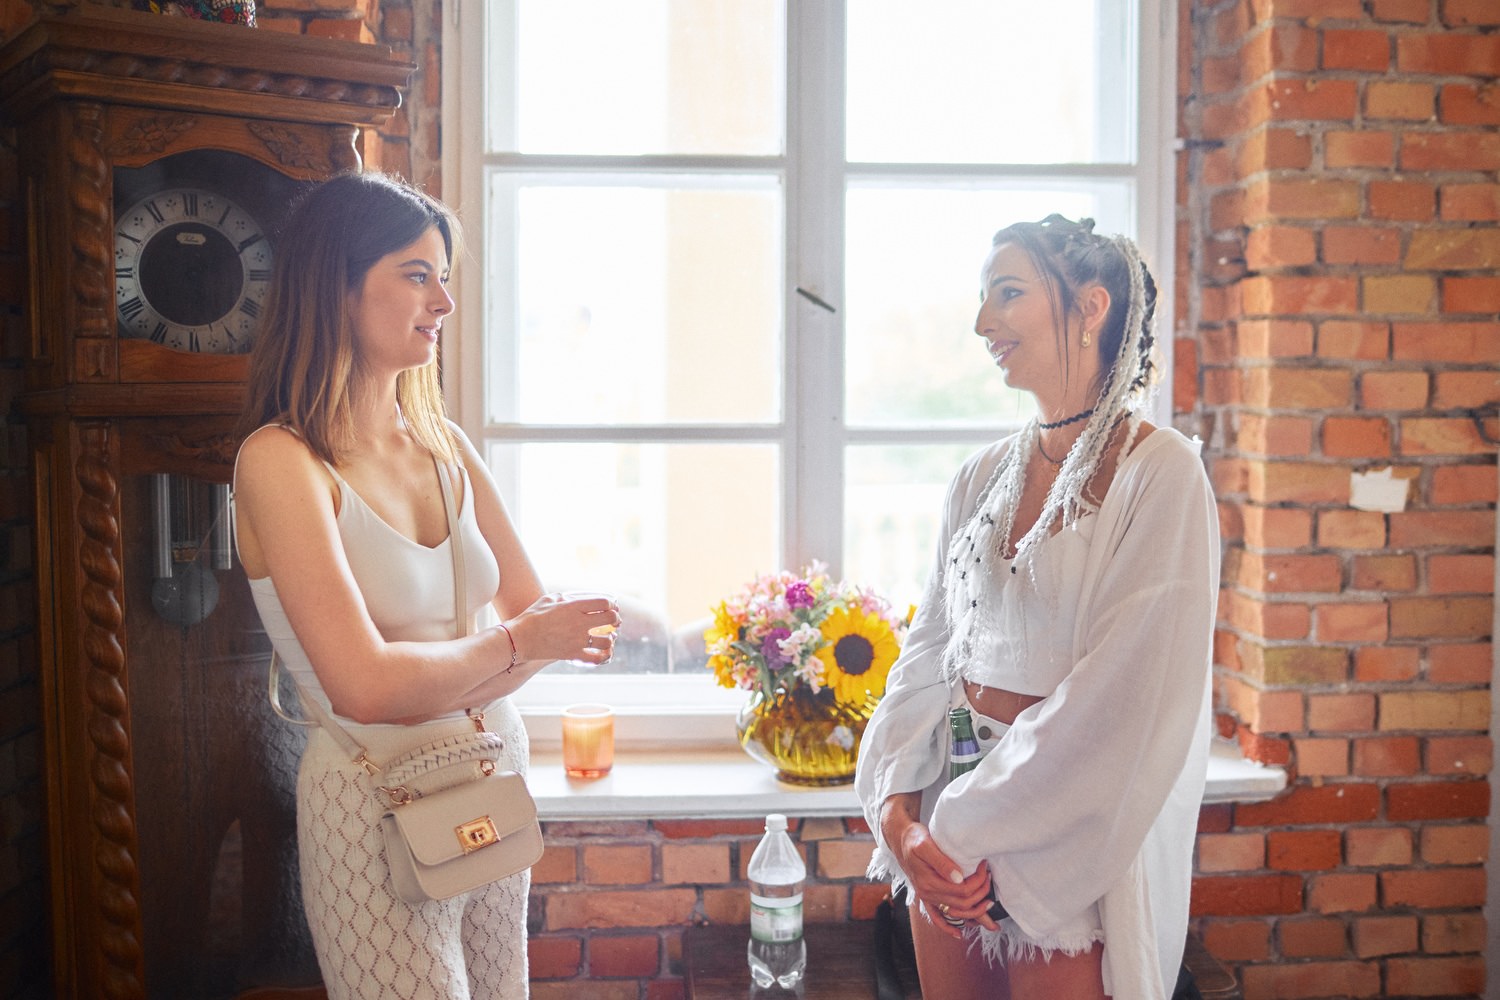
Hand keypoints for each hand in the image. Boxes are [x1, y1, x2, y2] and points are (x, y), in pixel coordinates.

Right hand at [509, 592, 621, 665]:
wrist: (520, 638)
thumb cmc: (533, 616)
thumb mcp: (550, 599)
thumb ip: (568, 597)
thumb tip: (581, 598)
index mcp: (574, 606)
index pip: (604, 603)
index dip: (612, 605)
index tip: (612, 607)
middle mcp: (578, 623)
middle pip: (610, 619)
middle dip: (615, 619)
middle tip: (614, 621)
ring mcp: (577, 640)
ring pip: (607, 640)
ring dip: (610, 638)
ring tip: (608, 637)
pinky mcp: (572, 654)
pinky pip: (596, 658)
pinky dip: (603, 656)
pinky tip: (603, 652)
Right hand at [880, 794, 997, 936]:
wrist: (901, 840)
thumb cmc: (914, 839)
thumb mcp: (925, 845)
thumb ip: (942, 862)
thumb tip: (959, 878)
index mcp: (928, 882)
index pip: (962, 890)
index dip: (978, 881)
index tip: (984, 866)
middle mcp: (927, 893)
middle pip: (962, 903)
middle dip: (981, 892)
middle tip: (989, 876)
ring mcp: (926, 897)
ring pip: (955, 913)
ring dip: (975, 910)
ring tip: (988, 900)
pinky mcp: (926, 897)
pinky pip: (937, 919)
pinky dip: (948, 928)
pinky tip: (958, 933)